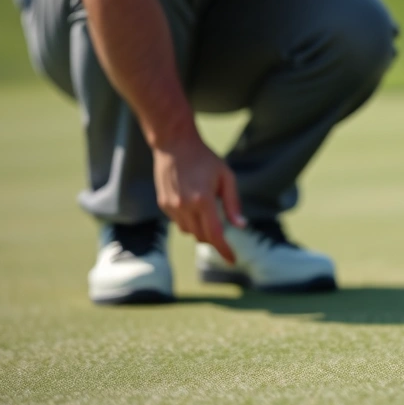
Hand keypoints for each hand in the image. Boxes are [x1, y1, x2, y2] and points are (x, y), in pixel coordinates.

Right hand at [152, 132, 245, 262]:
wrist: (174, 144)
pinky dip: (189, 221)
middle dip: (214, 238)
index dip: (224, 250)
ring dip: (200, 230)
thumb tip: (240, 226)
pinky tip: (192, 204)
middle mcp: (184, 206)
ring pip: (189, 232)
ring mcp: (171, 206)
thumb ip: (233, 203)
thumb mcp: (226, 177)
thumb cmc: (204, 158)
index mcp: (203, 200)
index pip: (215, 234)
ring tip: (206, 210)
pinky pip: (178, 223)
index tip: (232, 260)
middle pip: (202, 237)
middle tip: (223, 229)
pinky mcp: (163, 204)